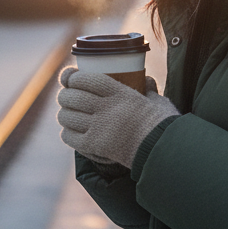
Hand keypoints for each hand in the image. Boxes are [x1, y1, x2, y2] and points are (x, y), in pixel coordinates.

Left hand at [56, 66, 178, 168]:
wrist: (163, 151)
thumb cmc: (163, 124)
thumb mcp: (158, 101)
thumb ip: (149, 90)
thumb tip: (146, 80)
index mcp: (121, 93)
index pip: (87, 79)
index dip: (73, 77)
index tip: (70, 77)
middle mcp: (107, 108)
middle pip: (73, 97)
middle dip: (64, 95)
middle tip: (65, 96)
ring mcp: (99, 127)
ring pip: (68, 116)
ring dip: (63, 114)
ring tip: (66, 114)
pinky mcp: (94, 145)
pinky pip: (70, 137)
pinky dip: (66, 133)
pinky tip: (70, 131)